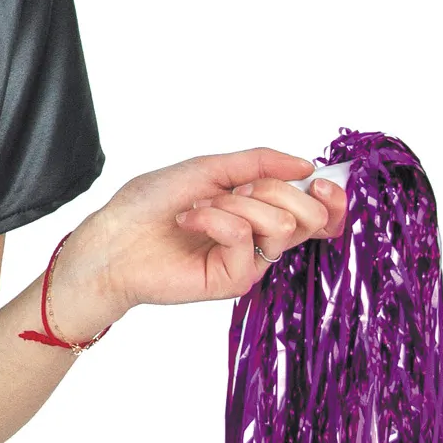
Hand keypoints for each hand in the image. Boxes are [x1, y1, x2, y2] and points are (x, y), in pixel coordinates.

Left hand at [47, 148, 350, 337]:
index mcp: (260, 210)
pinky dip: (216, 219)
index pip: (318, 211)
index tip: (322, 180)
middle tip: (237, 189)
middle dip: (276, 190)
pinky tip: (189, 220)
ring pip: (283, 225)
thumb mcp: (208, 168)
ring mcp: (248, 260)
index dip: (331, 197)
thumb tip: (306, 165)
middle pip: (309, 217)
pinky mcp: (233, 279)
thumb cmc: (150, 203)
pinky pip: (247, 237)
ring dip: (239, 203)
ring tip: (201, 207)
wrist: (111, 239)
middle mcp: (259, 238)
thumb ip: (259, 163)